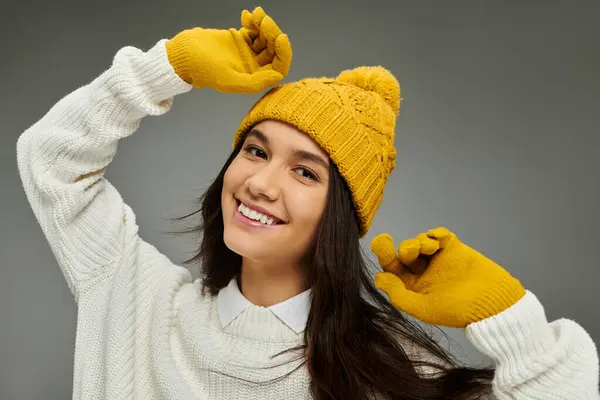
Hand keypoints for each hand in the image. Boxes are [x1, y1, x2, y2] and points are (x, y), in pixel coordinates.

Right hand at [166, 7, 291, 92]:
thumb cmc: (204, 69)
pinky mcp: (240, 40)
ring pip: (266, 38)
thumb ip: (254, 82)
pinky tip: (246, 15)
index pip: (278, 67)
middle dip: (273, 33)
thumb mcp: (229, 80)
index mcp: (254, 79)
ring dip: (264, 25)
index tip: (280, 36)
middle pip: (274, 50)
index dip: (283, 53)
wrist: (184, 53)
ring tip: (255, 14)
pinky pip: (255, 30)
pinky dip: (254, 21)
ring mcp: (248, 53)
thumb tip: (277, 75)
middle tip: (263, 20)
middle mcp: (254, 67)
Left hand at [371, 227, 525, 327]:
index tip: (381, 241)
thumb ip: (399, 295)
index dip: (384, 254)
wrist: (495, 302)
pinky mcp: (453, 248)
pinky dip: (435, 233)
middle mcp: (422, 272)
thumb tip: (378, 278)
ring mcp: (437, 259)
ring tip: (430, 248)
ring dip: (420, 241)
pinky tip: (438, 238)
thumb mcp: (425, 308)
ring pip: (419, 242)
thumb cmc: (459, 310)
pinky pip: (438, 235)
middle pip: (403, 253)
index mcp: (412, 287)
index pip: (392, 269)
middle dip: (404, 248)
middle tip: (412, 249)